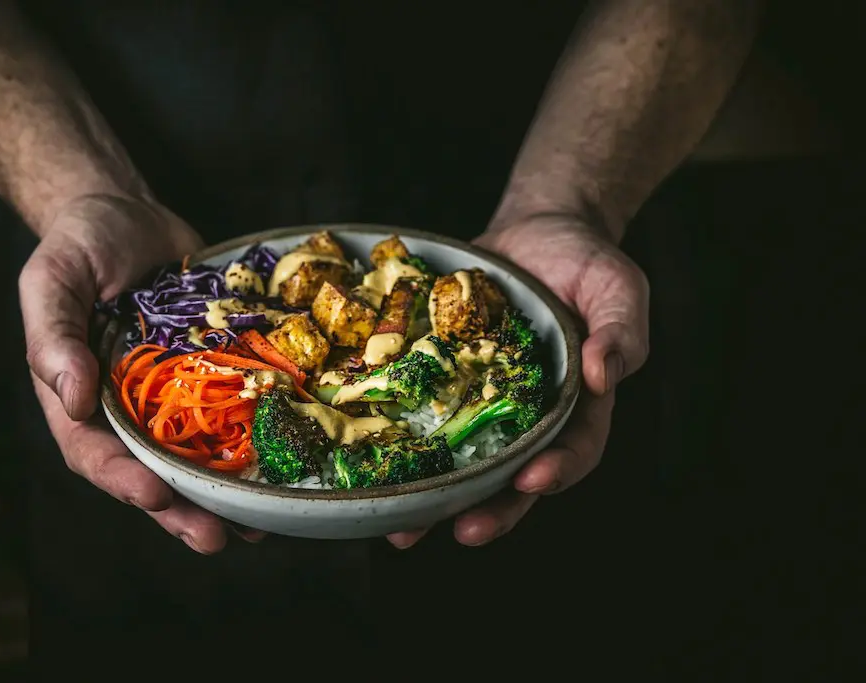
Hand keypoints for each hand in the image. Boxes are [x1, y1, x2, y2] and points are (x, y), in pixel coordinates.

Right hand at [19, 194, 265, 552]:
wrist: (127, 213)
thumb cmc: (78, 246)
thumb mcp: (52, 281)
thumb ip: (53, 338)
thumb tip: (70, 399)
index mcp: (80, 398)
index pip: (94, 452)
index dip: (122, 479)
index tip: (154, 494)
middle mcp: (128, 408)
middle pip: (151, 471)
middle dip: (181, 510)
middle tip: (214, 538)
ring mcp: (173, 394)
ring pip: (197, 457)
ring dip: (224, 495)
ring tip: (257, 527)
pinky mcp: (212, 373)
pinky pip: (233, 415)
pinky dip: (256, 444)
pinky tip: (286, 465)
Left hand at [388, 216, 649, 548]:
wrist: (535, 231)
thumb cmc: (585, 262)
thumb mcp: (617, 288)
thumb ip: (619, 332)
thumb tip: (602, 374)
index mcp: (577, 402)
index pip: (574, 447)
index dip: (556, 469)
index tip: (531, 480)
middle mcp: (528, 413)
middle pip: (513, 474)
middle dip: (492, 508)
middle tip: (465, 531)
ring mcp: (483, 400)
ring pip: (463, 459)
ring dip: (438, 498)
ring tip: (404, 530)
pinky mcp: (445, 380)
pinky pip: (423, 415)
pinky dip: (400, 442)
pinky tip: (371, 466)